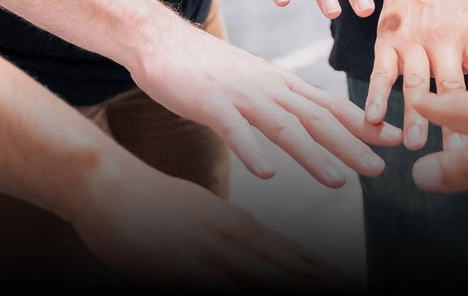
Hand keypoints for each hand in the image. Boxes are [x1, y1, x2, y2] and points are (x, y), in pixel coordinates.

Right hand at [72, 157, 342, 287]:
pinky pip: (216, 281)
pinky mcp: (181, 253)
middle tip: (360, 294)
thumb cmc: (152, 206)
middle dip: (325, 283)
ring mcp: (209, 244)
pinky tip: (254, 286)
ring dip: (297, 282)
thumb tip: (255, 254)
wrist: (107, 183)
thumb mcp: (203, 221)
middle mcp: (233, 235)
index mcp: (240, 228)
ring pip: (263, 272)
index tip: (354, 288)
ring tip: (331, 291)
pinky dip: (238, 288)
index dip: (324, 275)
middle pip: (289, 266)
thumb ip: (233, 239)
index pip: (293, 256)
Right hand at [130, 15, 401, 188]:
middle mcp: (270, 87)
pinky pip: (234, 130)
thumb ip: (285, 103)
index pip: (332, 105)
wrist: (162, 41)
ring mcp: (241, 94)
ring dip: (314, 155)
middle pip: (318, 118)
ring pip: (284, 127)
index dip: (365, 124)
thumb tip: (316, 121)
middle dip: (352, 144)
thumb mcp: (257, 84)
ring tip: (338, 181)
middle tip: (380, 169)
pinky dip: (253, 151)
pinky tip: (267, 174)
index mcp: (282, 85)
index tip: (395, 140)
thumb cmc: (210, 69)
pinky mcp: (210, 102)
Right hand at [366, 0, 467, 149]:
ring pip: (415, 82)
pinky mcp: (388, 42)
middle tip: (457, 154)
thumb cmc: (462, 3)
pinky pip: (382, 71)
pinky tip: (373, 119)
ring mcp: (414, 42)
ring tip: (414, 143)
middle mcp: (445, 40)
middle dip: (454, 121)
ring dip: (414, 113)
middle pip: (452, 86)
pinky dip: (376, 95)